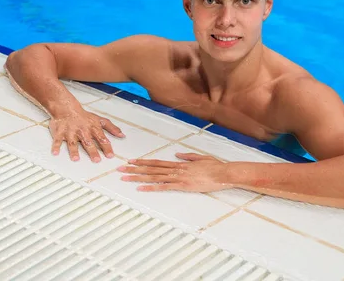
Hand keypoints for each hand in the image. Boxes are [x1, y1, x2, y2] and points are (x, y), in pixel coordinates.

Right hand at [49, 108, 124, 161]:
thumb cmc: (84, 116)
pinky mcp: (60, 133)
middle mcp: (82, 131)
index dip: (106, 147)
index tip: (110, 155)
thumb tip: (122, 135)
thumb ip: (111, 128)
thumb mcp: (99, 120)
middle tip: (96, 160)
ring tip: (76, 159)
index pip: (101, 138)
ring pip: (73, 142)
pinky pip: (57, 140)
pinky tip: (55, 153)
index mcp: (92, 128)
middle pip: (88, 142)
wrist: (67, 108)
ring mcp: (71, 132)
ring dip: (74, 151)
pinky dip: (56, 146)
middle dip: (92, 151)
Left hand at [117, 153, 232, 192]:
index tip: (131, 161)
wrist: (223, 173)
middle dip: (134, 169)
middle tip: (120, 168)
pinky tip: (140, 188)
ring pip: (154, 176)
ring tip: (125, 177)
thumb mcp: (200, 157)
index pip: (157, 162)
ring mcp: (178, 177)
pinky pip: (163, 187)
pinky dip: (150, 187)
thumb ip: (187, 156)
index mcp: (179, 163)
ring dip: (138, 177)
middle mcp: (176, 169)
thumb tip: (177, 154)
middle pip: (151, 168)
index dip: (143, 162)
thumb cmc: (214, 166)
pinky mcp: (182, 186)